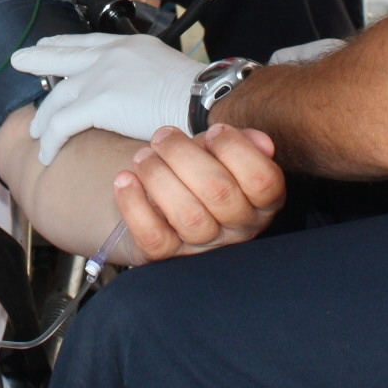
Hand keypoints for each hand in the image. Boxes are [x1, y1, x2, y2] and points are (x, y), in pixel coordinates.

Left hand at [14, 31, 196, 162]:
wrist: (203, 98)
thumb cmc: (198, 94)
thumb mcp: (167, 69)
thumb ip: (145, 75)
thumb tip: (141, 92)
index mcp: (129, 45)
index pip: (88, 42)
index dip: (65, 44)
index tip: (49, 44)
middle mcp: (110, 56)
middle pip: (62, 56)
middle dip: (38, 58)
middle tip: (19, 60)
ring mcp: (101, 77)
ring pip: (58, 98)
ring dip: (43, 118)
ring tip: (35, 132)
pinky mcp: (97, 102)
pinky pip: (61, 124)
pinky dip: (50, 141)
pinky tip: (47, 153)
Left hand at [113, 125, 284, 261]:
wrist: (164, 203)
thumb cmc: (199, 171)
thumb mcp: (221, 151)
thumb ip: (240, 142)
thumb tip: (261, 142)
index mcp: (261, 201)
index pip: (262, 181)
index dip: (236, 149)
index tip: (214, 130)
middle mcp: (239, 228)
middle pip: (219, 193)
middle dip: (183, 155)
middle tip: (162, 136)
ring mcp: (205, 246)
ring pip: (188, 216)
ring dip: (158, 176)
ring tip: (143, 156)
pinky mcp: (169, 257)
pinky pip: (154, 237)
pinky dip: (134, 204)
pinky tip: (125, 179)